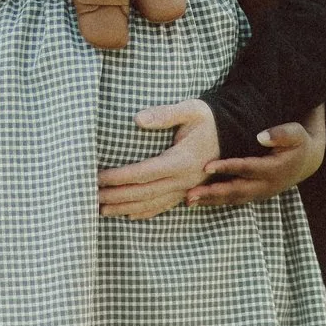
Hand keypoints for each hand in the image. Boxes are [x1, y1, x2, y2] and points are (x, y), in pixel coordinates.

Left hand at [97, 99, 219, 218]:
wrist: (233, 134)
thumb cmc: (208, 119)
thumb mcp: (191, 110)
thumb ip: (165, 114)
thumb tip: (138, 119)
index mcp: (182, 161)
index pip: (144, 173)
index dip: (120, 177)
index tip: (99, 177)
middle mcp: (184, 180)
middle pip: (143, 193)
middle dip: (116, 196)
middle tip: (91, 196)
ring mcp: (187, 189)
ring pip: (151, 204)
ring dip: (125, 208)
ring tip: (102, 210)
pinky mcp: (188, 191)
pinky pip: (164, 206)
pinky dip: (144, 212)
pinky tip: (128, 215)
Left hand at [189, 104, 325, 208]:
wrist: (307, 161)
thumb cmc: (298, 143)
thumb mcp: (295, 133)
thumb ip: (280, 133)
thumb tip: (261, 136)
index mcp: (274, 169)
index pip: (247, 168)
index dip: (227, 167)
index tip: (206, 166)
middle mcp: (266, 185)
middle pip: (236, 190)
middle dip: (212, 193)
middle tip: (190, 195)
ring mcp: (260, 193)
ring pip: (233, 199)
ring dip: (210, 200)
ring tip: (188, 200)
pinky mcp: (255, 195)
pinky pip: (233, 200)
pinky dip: (216, 201)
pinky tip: (198, 201)